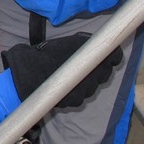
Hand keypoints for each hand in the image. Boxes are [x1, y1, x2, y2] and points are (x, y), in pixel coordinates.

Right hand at [2, 33, 122, 108]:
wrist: (28, 76)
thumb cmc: (47, 56)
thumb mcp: (69, 42)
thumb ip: (86, 43)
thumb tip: (99, 42)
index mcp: (94, 61)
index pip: (115, 58)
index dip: (111, 55)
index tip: (105, 52)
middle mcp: (94, 78)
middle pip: (105, 72)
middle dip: (99, 67)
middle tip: (85, 61)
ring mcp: (86, 92)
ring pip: (94, 85)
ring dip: (88, 79)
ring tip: (71, 72)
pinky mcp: (76, 102)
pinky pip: (82, 94)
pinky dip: (78, 89)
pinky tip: (65, 83)